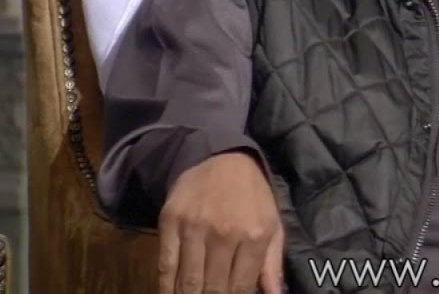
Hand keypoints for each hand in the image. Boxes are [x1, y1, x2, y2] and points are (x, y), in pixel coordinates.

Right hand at [158, 151, 283, 293]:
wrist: (222, 158)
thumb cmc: (252, 195)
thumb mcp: (272, 224)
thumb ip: (272, 264)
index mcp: (255, 235)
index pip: (241, 287)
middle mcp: (224, 233)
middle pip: (213, 288)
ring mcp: (194, 228)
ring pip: (188, 282)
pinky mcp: (170, 222)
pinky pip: (165, 265)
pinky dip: (166, 287)